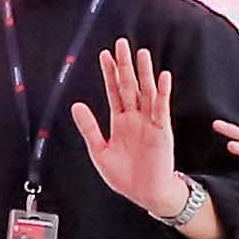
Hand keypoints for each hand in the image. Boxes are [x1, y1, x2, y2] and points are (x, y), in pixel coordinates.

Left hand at [73, 40, 184, 219]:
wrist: (145, 194)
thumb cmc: (125, 176)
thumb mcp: (99, 151)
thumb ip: (89, 127)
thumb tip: (76, 104)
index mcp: (120, 121)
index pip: (114, 91)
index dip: (110, 73)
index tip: (105, 54)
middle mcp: (135, 117)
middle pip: (129, 85)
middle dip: (125, 65)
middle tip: (121, 44)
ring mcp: (149, 122)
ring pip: (146, 92)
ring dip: (144, 73)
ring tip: (142, 53)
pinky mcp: (161, 130)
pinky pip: (162, 108)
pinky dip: (162, 92)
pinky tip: (163, 77)